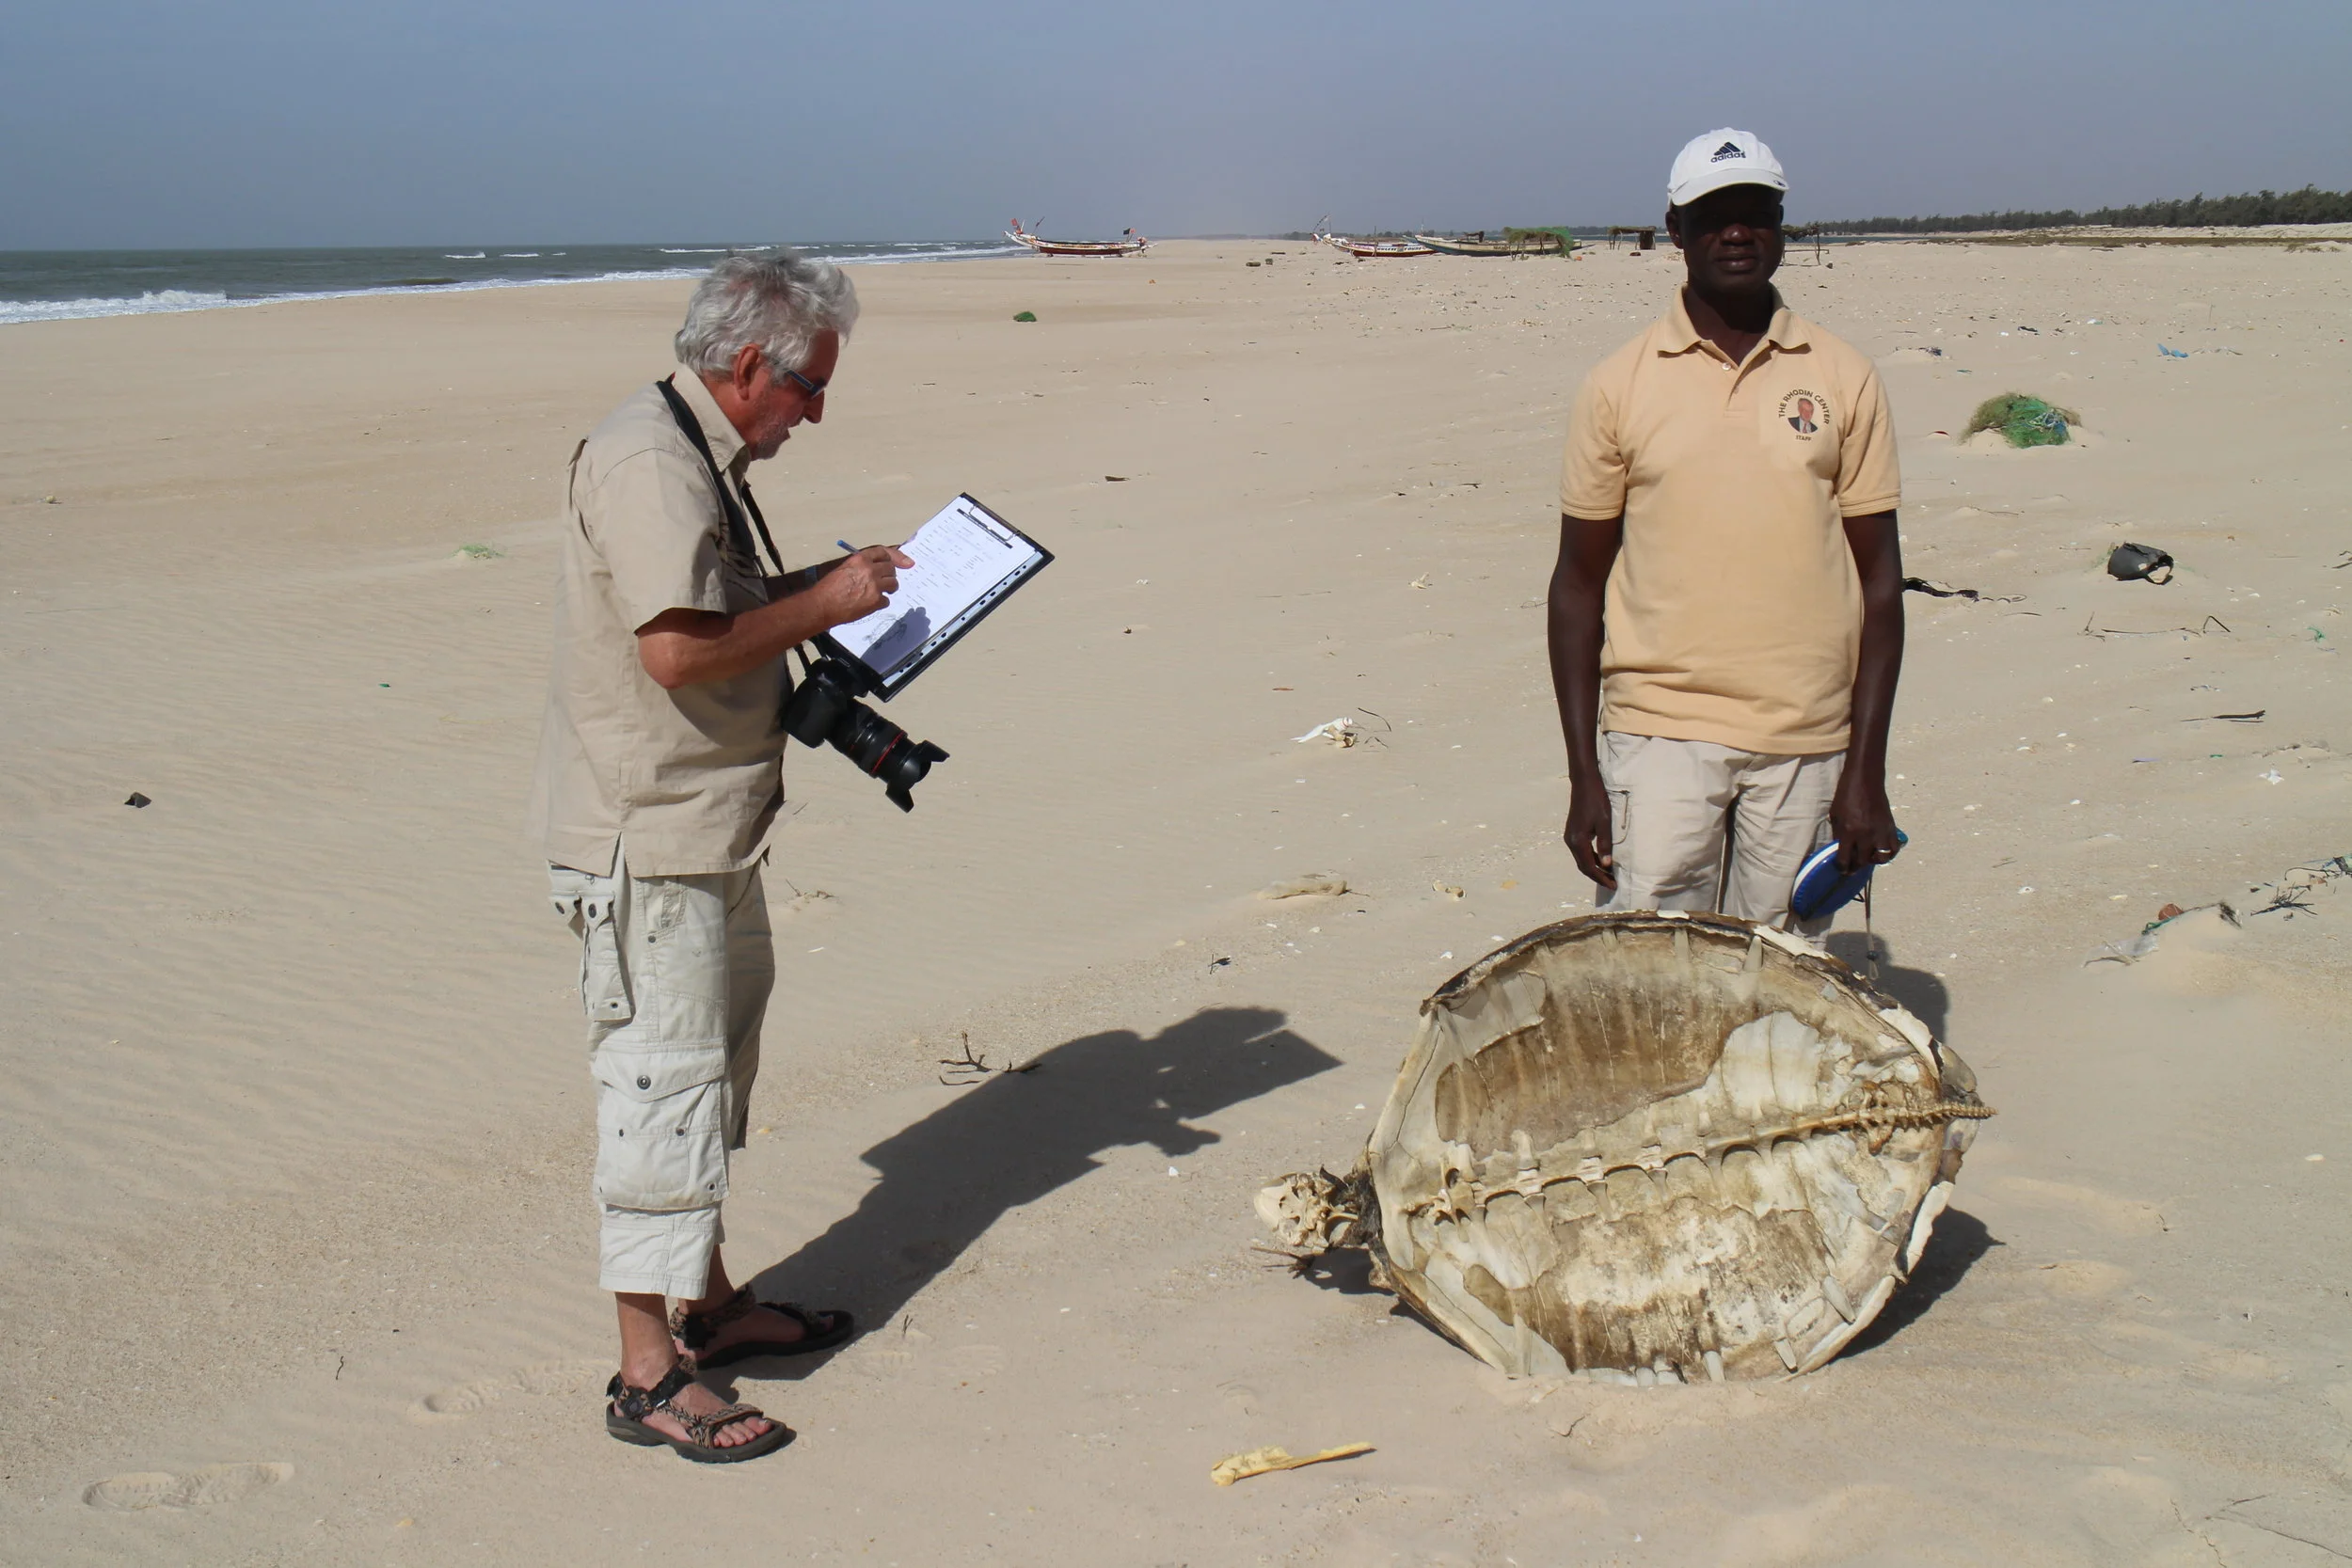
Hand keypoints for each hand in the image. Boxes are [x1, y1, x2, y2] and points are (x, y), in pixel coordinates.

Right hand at [812, 545, 913, 627]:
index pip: (884, 552)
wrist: (822, 605)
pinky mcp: (876, 601)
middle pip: (891, 568)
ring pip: (893, 583)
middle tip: (883, 581)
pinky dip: (880, 603)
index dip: (897, 556)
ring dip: (889, 588)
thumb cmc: (828, 588)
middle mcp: (870, 569)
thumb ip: (861, 565)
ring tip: (878, 592)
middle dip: (889, 575)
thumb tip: (876, 568)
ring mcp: (874, 585)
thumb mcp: (844, 568)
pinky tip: (869, 604)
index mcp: (860, 559)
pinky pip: (886, 600)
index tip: (907, 562)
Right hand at [1564, 773, 1615, 889]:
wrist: (1584, 783)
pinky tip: (1601, 860)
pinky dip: (1590, 859)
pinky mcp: (1572, 832)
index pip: (1589, 867)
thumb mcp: (1605, 823)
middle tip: (1612, 884)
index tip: (1613, 885)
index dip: (1601, 878)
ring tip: (1608, 874)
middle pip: (1583, 866)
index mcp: (1578, 841)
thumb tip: (1606, 865)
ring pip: (1581, 859)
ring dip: (1594, 869)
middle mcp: (1570, 841)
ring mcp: (1570, 837)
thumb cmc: (1596, 801)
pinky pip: (1581, 852)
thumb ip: (1605, 845)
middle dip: (1597, 876)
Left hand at [1830, 770, 1900, 873]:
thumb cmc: (1846, 795)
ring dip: (1873, 861)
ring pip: (1880, 858)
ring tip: (1868, 857)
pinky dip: (1889, 853)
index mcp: (1848, 832)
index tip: (1842, 869)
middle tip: (1853, 867)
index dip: (1842, 868)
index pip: (1844, 859)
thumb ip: (1838, 833)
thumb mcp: (1835, 815)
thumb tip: (1840, 849)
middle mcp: (1865, 835)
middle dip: (1856, 866)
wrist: (1866, 780)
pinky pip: (1894, 848)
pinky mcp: (1891, 828)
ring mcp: (1880, 832)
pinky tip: (1881, 851)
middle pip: (1862, 861)